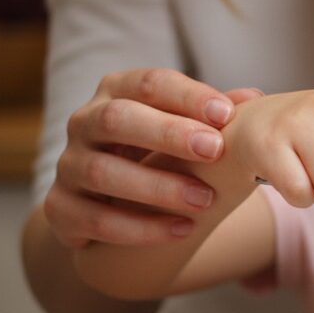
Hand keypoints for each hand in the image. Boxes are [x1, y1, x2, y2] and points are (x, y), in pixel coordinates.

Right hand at [43, 68, 263, 247]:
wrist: (107, 199)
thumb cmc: (158, 151)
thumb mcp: (185, 127)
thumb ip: (215, 115)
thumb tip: (253, 98)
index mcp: (116, 92)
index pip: (149, 83)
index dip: (188, 96)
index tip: (227, 114)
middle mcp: (84, 123)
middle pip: (117, 119)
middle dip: (168, 133)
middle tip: (215, 150)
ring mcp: (68, 165)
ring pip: (103, 172)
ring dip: (158, 186)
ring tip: (205, 200)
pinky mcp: (60, 208)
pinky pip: (95, 219)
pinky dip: (141, 227)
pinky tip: (182, 229)